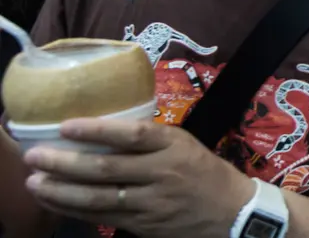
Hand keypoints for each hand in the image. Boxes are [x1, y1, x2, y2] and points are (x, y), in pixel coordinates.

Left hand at [23, 119, 252, 237]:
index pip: (134, 135)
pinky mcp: (143, 225)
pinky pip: (101, 217)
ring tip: (34, 182)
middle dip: (65, 163)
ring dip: (61, 190)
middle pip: (106, 168)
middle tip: (34, 156)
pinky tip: (54, 201)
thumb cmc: (206, 173)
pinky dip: (73, 209)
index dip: (98, 130)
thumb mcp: (185, 145)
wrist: (233, 213)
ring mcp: (152, 203)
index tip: (66, 125)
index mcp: (175, 146)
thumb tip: (104, 129)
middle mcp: (163, 173)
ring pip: (97, 197)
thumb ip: (151, 140)